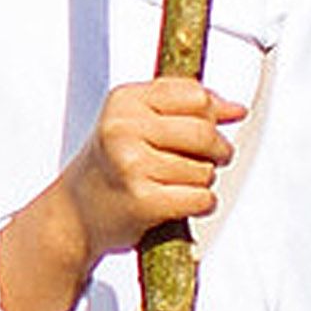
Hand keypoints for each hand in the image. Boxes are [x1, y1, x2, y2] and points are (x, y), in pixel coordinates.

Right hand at [0, 78, 240, 310]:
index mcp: (124, 101)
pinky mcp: (144, 200)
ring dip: (199, 182)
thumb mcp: (136, 122)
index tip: (199, 130)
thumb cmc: (111, 167)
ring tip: (170, 184)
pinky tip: (174, 203)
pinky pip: (202, 198)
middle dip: (215, 152)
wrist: (74, 214)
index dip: (209, 117)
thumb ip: (185, 108)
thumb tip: (235, 109)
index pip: (196, 96)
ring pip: (206, 170)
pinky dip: (198, 205)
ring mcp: (131, 164)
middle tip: (197, 162)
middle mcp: (123, 128)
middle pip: (206, 133)